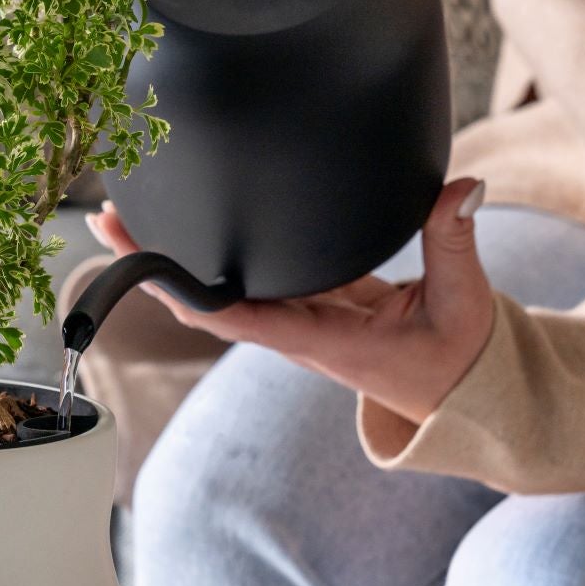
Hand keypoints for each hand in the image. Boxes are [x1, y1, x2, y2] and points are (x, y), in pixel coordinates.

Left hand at [86, 179, 493, 425]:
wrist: (474, 397)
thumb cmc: (465, 364)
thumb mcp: (467, 304)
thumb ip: (456, 242)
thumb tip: (462, 188)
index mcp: (324, 342)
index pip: (237, 316)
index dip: (184, 290)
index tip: (142, 260)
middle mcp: (302, 332)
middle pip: (212, 299)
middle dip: (160, 263)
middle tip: (111, 218)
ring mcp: (306, 317)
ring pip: (231, 286)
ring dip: (183, 255)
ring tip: (134, 210)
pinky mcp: (321, 300)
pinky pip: (265, 274)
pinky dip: (230, 248)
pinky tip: (204, 216)